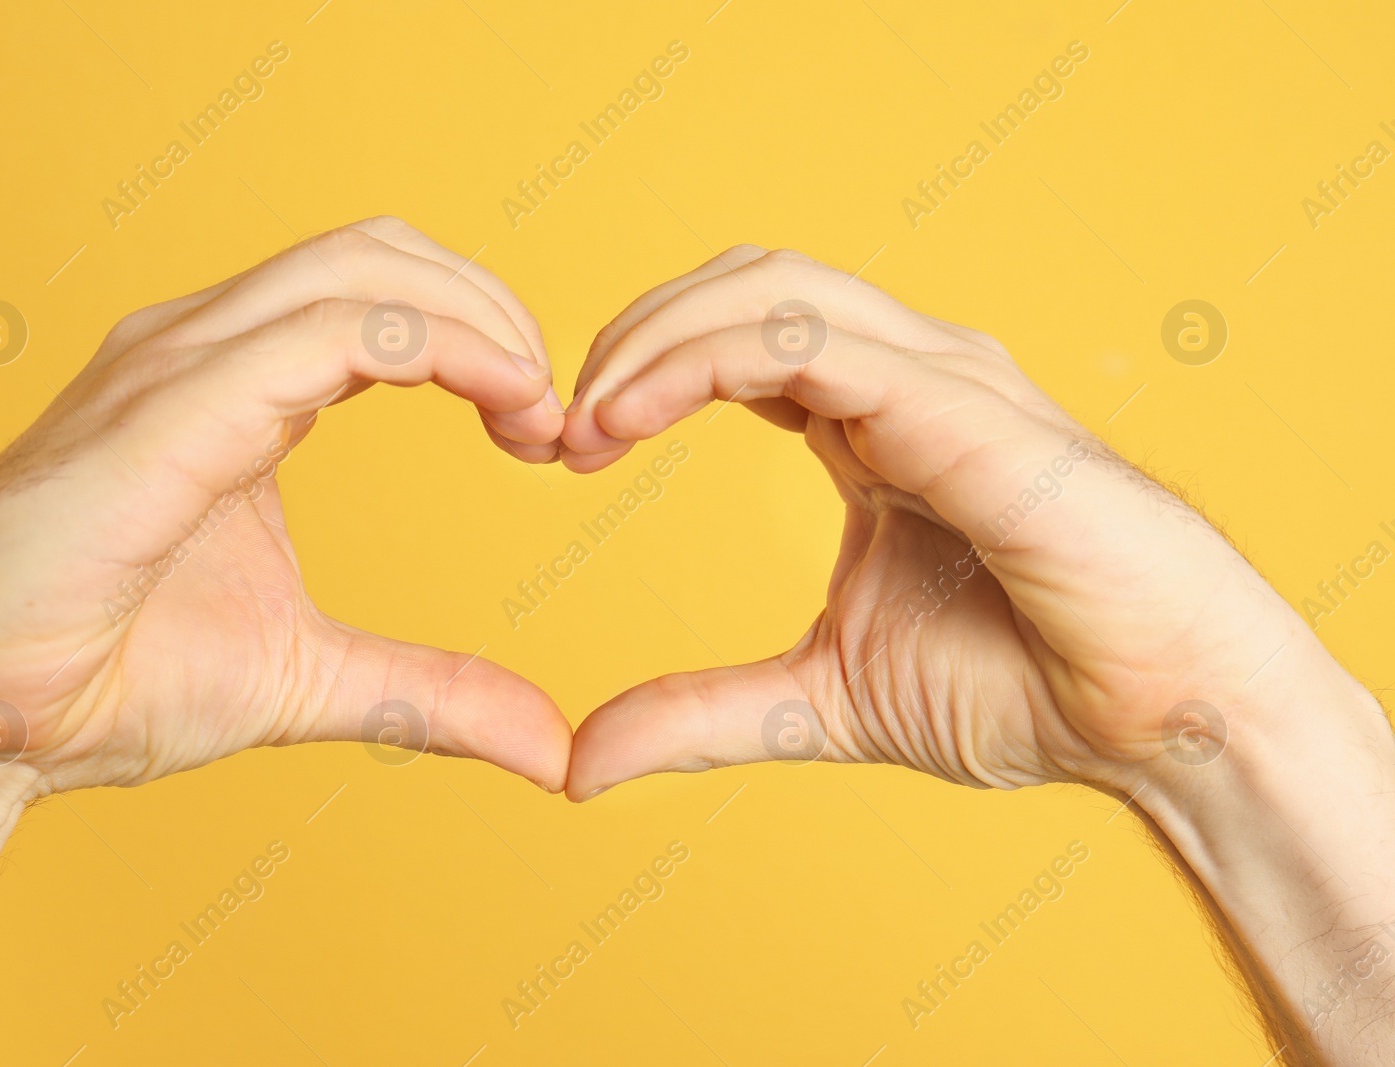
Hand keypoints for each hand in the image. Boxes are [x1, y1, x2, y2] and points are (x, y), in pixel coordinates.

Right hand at [0, 217, 572, 801]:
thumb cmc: (101, 680)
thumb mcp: (311, 679)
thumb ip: (431, 694)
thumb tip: (549, 748)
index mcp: (233, 386)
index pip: (381, 297)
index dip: (482, 338)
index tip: (543, 430)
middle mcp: (202, 350)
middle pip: (382, 254)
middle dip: (493, 309)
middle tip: (554, 411)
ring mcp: (174, 368)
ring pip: (360, 271)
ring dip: (476, 319)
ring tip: (536, 407)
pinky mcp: (161, 414)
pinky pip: (320, 334)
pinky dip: (431, 347)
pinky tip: (496, 399)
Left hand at [558, 245, 1349, 799]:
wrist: (1163, 722)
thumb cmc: (1026, 689)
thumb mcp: (818, 699)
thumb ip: (699, 713)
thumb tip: (578, 763)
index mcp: (873, 424)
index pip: (737, 340)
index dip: (640, 373)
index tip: (565, 448)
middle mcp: (906, 377)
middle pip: (740, 284)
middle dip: (632, 334)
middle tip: (551, 423)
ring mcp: (940, 377)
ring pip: (767, 285)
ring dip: (652, 334)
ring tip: (580, 418)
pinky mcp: (961, 402)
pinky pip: (806, 337)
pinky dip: (701, 356)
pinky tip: (630, 414)